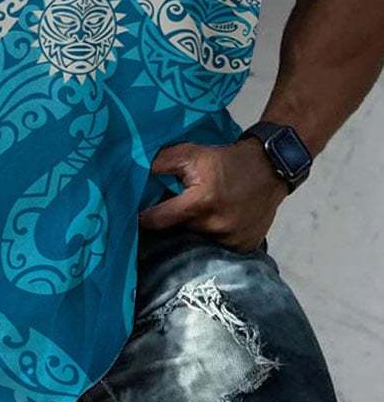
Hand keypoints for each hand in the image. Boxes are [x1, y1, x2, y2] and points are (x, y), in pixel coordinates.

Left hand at [138, 138, 289, 252]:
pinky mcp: (244, 247)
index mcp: (200, 202)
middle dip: (172, 224)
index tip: (132, 218)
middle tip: (171, 212)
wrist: (269, 168)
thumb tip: (133, 172)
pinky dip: (213, 238)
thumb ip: (160, 163)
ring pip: (198, 241)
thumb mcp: (190, 153)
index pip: (158, 219)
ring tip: (198, 215)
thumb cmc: (225, 160)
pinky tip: (217, 222)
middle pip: (178, 232)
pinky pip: (219, 248)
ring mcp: (232, 240)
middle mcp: (216, 226)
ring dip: (193, 231)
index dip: (143, 218)